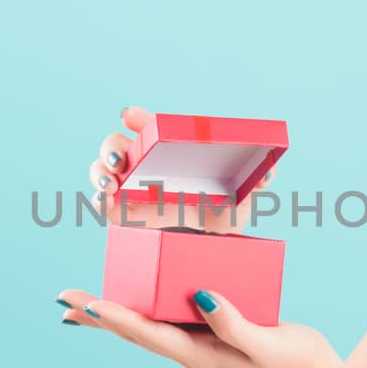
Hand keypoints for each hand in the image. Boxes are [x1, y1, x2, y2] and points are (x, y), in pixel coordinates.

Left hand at [53, 287, 340, 367]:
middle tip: (64, 300)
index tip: (91, 304)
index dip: (117, 318)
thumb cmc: (286, 356)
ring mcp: (193, 339)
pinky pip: (163, 315)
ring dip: (111, 313)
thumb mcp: (262, 341)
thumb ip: (233, 322)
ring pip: (143, 325)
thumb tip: (200, 297)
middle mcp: (186, 348)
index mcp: (195, 354)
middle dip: (99, 315)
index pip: (147, 334)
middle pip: (133, 331)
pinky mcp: (203, 327)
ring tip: (81, 303)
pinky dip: (141, 304)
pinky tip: (133, 294)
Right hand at [90, 106, 278, 232]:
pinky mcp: (117, 212)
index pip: (149, 126)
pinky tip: (106, 200)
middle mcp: (143, 164)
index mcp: (168, 151)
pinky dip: (98, 198)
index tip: (130, 116)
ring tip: (111, 183)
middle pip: (115, 144)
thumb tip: (268, 172)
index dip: (138, 118)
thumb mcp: (241, 199)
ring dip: (99, 171)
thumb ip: (255, 182)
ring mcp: (126, 187)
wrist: (206, 251)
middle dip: (110, 147)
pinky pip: (100, 201)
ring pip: (101, 169)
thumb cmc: (222, 215)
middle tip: (119, 159)